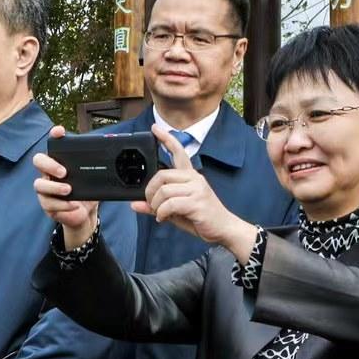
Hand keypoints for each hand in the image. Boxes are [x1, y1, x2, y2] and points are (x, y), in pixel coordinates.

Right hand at [33, 126, 99, 250]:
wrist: (85, 214)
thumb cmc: (87, 192)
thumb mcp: (93, 178)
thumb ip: (97, 166)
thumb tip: (110, 154)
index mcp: (59, 161)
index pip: (54, 144)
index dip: (54, 136)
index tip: (60, 132)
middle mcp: (48, 172)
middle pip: (38, 160)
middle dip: (49, 164)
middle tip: (64, 171)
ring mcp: (45, 189)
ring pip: (39, 184)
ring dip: (54, 187)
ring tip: (69, 190)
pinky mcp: (47, 204)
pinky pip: (48, 203)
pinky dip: (62, 204)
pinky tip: (73, 205)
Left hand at [140, 125, 256, 260]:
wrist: (224, 229)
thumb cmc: (200, 218)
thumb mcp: (175, 211)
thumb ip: (156, 205)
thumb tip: (135, 204)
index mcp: (190, 176)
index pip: (178, 152)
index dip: (166, 139)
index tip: (155, 129)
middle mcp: (194, 178)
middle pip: (161, 175)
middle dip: (150, 191)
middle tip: (151, 203)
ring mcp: (197, 189)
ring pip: (164, 190)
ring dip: (156, 205)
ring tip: (159, 213)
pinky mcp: (197, 202)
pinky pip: (170, 204)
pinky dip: (162, 213)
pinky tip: (164, 218)